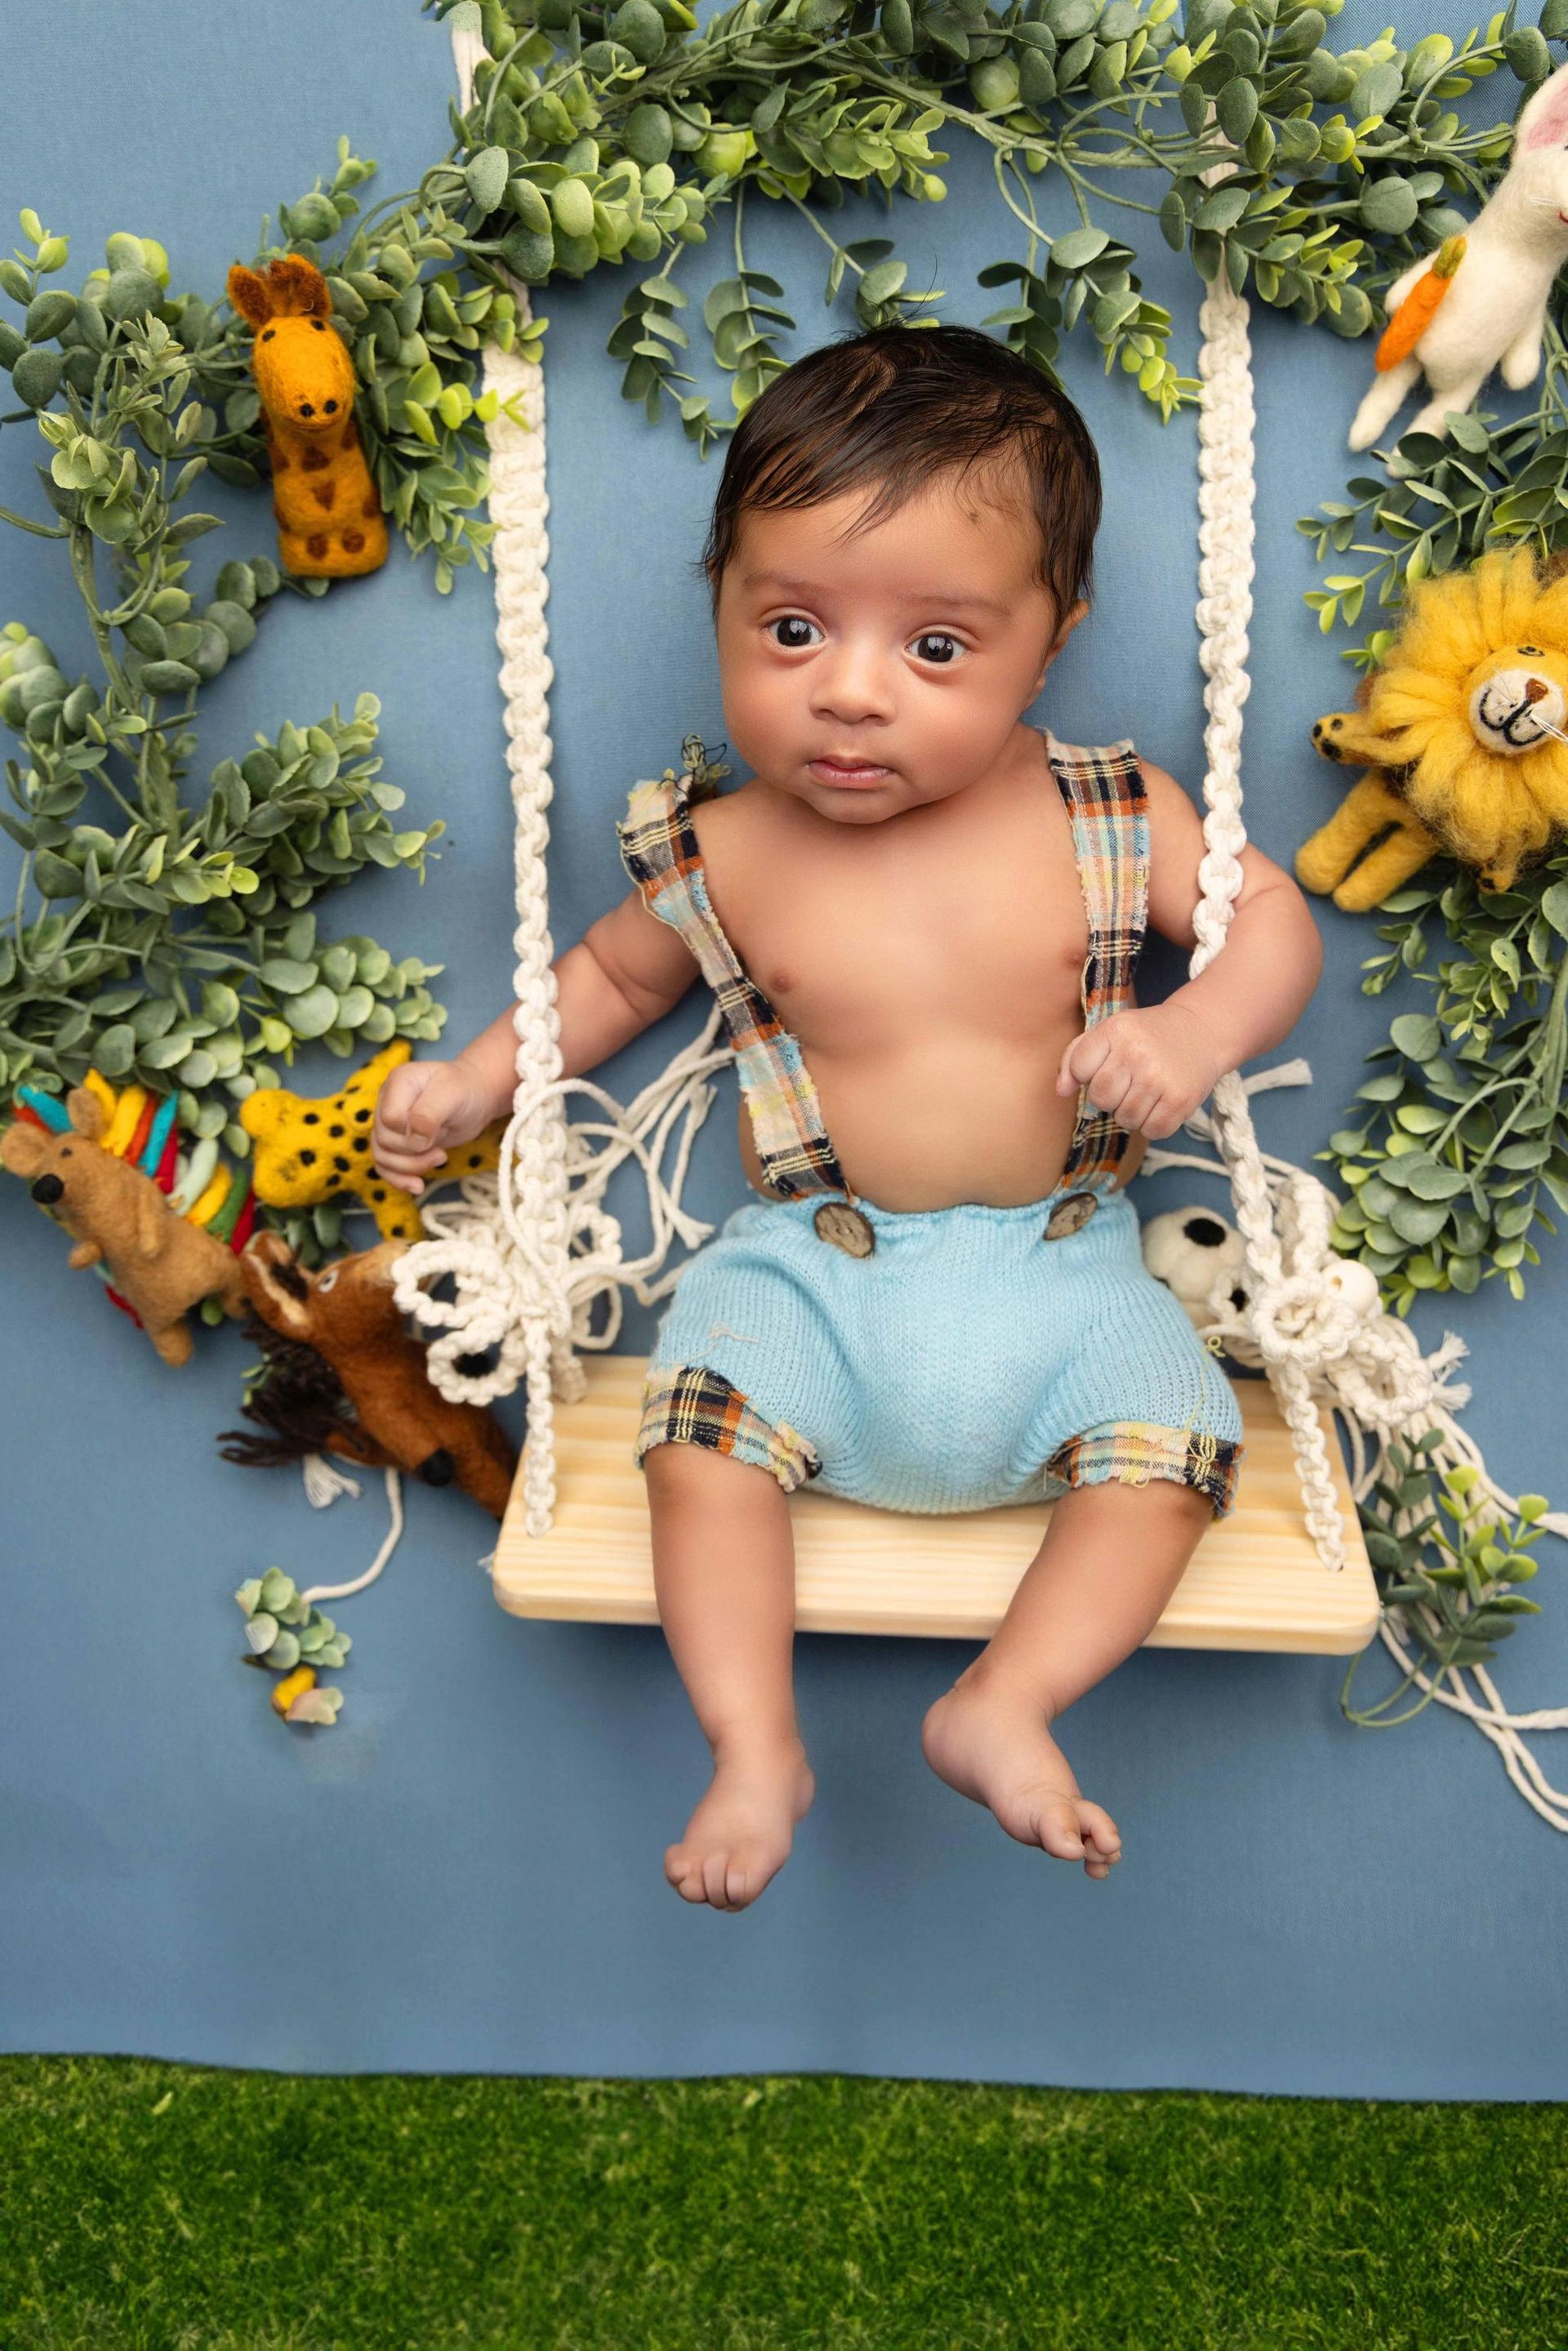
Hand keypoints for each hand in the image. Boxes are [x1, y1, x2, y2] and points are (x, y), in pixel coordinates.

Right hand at [371, 1058, 492, 1195]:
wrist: (476, 1097)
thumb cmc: (466, 1091)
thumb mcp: (452, 1095)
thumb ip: (428, 1114)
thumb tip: (414, 1142)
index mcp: (397, 1083)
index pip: (389, 1119)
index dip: (412, 1132)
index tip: (438, 1129)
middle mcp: (387, 1102)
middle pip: (384, 1141)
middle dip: (414, 1153)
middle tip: (442, 1151)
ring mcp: (390, 1123)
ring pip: (381, 1156)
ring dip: (410, 1167)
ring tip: (440, 1158)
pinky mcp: (397, 1142)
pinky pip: (385, 1166)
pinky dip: (399, 1179)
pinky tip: (418, 1186)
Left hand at [1055, 1001, 1224, 1140]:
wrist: (1201, 1032)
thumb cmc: (1146, 1035)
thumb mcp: (1111, 1031)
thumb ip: (1077, 1056)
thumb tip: (1061, 1090)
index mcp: (1116, 1030)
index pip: (1079, 1069)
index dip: (1088, 1074)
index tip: (1106, 1067)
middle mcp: (1136, 1053)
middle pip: (1100, 1098)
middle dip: (1109, 1097)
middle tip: (1128, 1083)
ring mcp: (1159, 1078)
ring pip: (1124, 1119)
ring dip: (1131, 1112)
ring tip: (1146, 1092)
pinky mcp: (1180, 1100)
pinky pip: (1151, 1131)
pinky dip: (1152, 1125)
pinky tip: (1160, 1104)